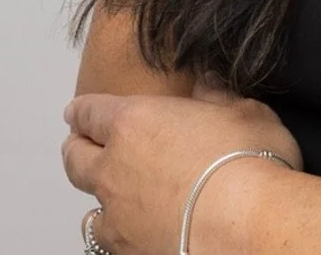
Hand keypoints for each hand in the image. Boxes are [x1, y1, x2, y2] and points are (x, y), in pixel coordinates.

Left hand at [62, 80, 302, 254]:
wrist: (244, 225)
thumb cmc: (245, 159)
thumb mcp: (243, 110)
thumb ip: (217, 96)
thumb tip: (206, 83)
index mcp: (135, 122)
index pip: (90, 112)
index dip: (82, 111)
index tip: (76, 111)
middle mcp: (114, 167)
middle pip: (75, 158)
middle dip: (76, 149)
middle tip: (80, 145)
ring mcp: (117, 216)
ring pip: (88, 208)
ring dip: (97, 199)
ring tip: (110, 197)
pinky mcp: (128, 252)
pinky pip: (107, 242)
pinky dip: (115, 235)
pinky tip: (131, 233)